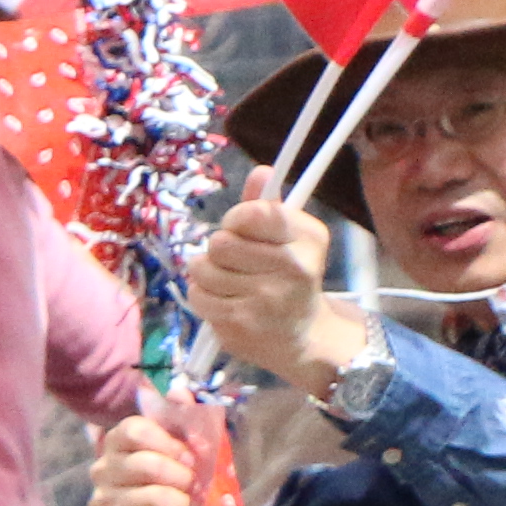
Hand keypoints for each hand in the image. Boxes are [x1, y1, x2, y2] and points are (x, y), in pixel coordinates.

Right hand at [83, 411, 196, 505]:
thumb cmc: (180, 499)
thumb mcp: (189, 459)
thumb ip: (185, 425)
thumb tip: (178, 389)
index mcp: (117, 453)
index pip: (135, 430)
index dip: (170, 444)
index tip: (190, 460)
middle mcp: (102, 484)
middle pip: (142, 468)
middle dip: (178, 482)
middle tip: (190, 494)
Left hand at [187, 188, 371, 391]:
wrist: (300, 335)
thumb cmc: (288, 277)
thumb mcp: (288, 238)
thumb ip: (267, 207)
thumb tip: (261, 171)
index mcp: (308, 237)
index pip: (253, 213)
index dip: (236, 219)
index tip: (242, 229)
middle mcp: (293, 267)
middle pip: (220, 242)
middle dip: (218, 249)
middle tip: (234, 261)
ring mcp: (267, 298)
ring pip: (202, 269)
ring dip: (206, 273)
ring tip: (227, 281)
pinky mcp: (242, 323)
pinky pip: (197, 295)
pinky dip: (202, 296)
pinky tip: (223, 300)